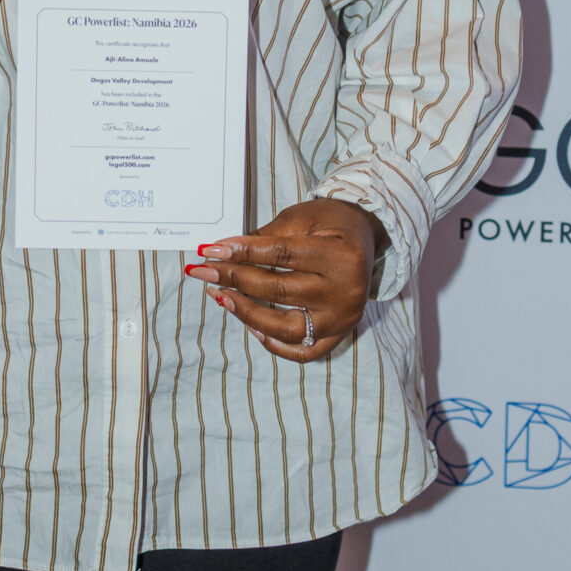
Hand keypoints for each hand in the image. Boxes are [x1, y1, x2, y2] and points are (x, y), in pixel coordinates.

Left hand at [185, 199, 386, 360]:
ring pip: (286, 327)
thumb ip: (264, 239)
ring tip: (221, 297)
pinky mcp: (340, 334)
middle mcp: (346, 291)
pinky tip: (251, 327)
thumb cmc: (331, 223)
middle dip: (234, 280)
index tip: (209, 252)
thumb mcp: (301, 219)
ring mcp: (343, 318)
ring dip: (247, 314)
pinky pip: (304, 352)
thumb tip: (221, 255)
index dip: (241, 253)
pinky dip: (276, 344)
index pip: (280, 255)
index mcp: (340, 255)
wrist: (366, 237)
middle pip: (278, 290)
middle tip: (204, 272)